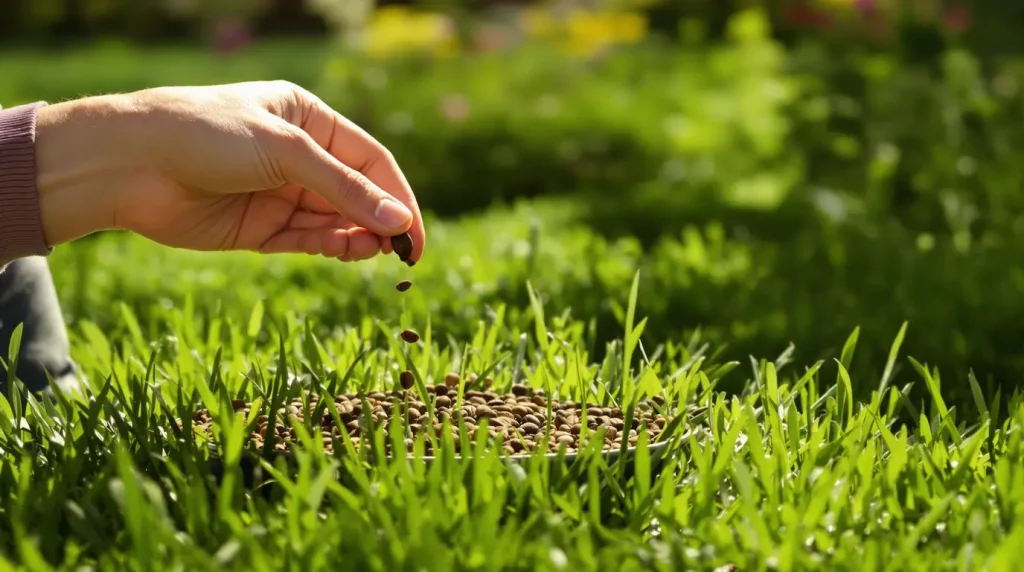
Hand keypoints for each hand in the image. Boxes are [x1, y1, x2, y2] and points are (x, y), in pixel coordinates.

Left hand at [33, 81, 424, 262]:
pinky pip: (308, 240)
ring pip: (335, 221)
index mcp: (309, 120)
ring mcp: (280, 193)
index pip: (370, 160)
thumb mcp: (285, 151)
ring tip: (378, 252)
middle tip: (404, 251)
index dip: (397, 194)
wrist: (130, 163)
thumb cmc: (208, 134)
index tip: (415, 230)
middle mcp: (299, 157)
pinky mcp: (260, 229)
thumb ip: (344, 189)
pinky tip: (351, 252)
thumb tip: (399, 222)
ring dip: (359, 237)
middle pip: (357, 193)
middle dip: (381, 220)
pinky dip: (332, 248)